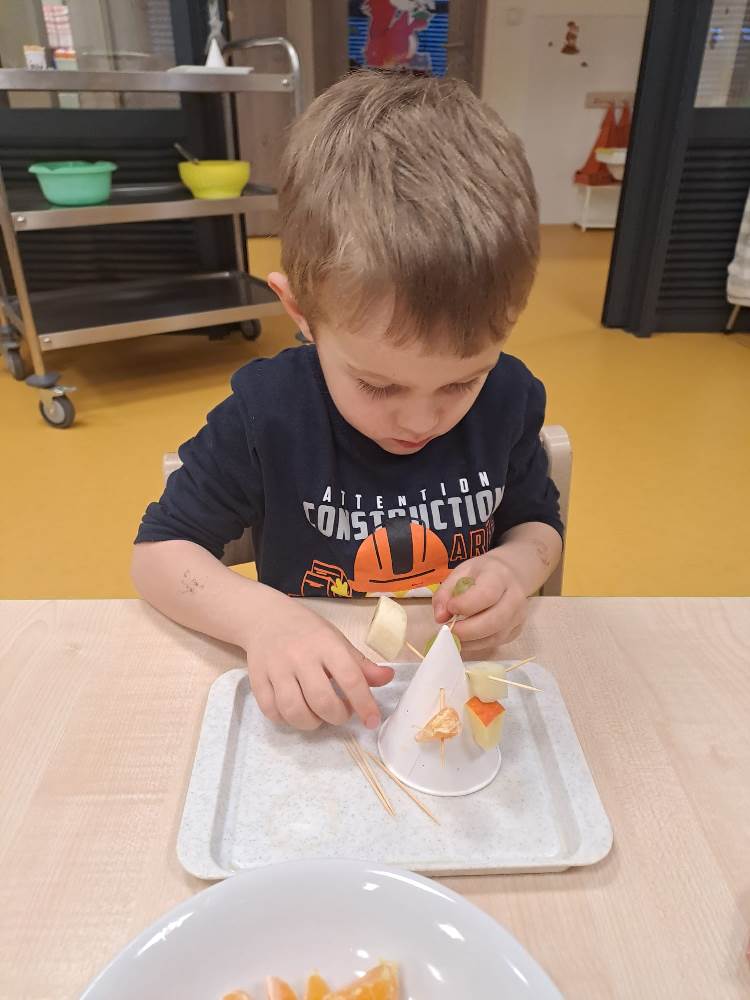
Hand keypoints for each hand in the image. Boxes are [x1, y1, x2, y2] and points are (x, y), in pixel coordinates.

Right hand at [243, 595, 393, 731]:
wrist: (265, 617)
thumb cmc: (308, 631)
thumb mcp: (337, 640)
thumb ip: (361, 664)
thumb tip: (388, 678)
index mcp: (326, 644)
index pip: (350, 678)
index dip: (364, 704)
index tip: (372, 721)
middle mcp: (300, 656)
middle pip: (321, 700)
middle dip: (337, 716)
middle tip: (340, 713)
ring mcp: (276, 668)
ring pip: (294, 710)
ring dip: (311, 722)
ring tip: (318, 716)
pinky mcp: (257, 679)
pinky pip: (271, 711)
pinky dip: (286, 720)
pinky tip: (296, 713)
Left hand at [432, 551, 527, 655]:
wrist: (511, 575)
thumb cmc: (482, 573)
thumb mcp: (461, 573)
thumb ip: (446, 592)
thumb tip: (440, 618)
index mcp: (499, 576)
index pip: (487, 594)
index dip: (465, 605)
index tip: (450, 608)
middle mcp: (514, 597)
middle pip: (494, 620)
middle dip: (467, 630)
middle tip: (448, 630)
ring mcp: (518, 616)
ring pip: (496, 636)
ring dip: (470, 641)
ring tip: (453, 636)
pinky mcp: (517, 630)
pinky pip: (497, 642)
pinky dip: (477, 645)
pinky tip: (465, 639)